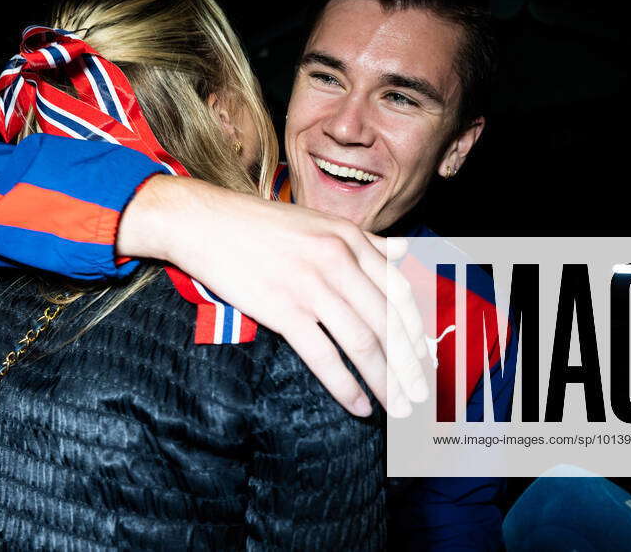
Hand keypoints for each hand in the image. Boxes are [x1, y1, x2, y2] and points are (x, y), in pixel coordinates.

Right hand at [118, 175, 427, 417]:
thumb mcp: (318, 222)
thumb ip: (363, 240)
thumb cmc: (259, 225)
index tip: (426, 358)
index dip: (417, 330)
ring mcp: (312, 286)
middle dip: (410, 365)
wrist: (204, 223)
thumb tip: (403, 252)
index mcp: (350, 238)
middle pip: (388, 323)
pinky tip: (359, 405)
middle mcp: (338, 260)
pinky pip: (325, 357)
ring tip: (397, 407)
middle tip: (421, 394)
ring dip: (386, 382)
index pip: (399, 291)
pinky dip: (346, 387)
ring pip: (364, 343)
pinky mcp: (284, 310)